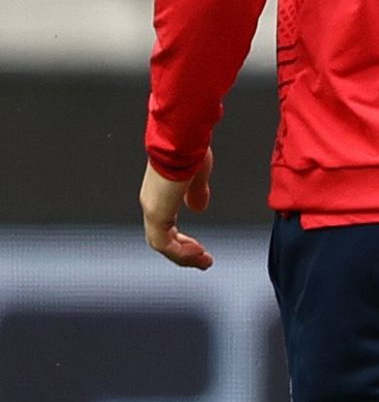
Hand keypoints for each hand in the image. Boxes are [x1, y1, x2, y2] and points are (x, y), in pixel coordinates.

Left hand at [140, 151, 213, 269]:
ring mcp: (153, 209)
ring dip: (184, 256)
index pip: (166, 226)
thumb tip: (199, 207)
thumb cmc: (189, 148)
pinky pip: (164, 243)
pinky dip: (181, 252)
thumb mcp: (198, 175)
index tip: (198, 248)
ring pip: (163, 245)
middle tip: (202, 261)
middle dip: (184, 253)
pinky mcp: (157, 213)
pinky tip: (197, 254)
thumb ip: (197, 193)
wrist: (182, 139)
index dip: (182, 240)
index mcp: (160, 194)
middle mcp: (153, 203)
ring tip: (203, 261)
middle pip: (163, 240)